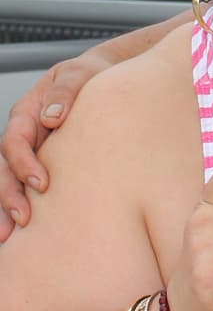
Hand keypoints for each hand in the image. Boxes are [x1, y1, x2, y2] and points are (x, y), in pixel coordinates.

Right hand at [0, 52, 107, 239]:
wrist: (104, 77)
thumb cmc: (92, 74)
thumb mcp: (79, 73)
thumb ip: (66, 90)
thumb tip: (51, 117)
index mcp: (26, 112)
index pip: (15, 141)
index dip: (24, 163)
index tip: (42, 183)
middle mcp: (24, 134)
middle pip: (6, 168)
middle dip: (9, 195)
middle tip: (22, 221)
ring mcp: (32, 150)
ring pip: (11, 181)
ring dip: (6, 208)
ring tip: (9, 237)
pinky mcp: (46, 162)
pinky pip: (29, 185)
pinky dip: (24, 205)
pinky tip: (25, 233)